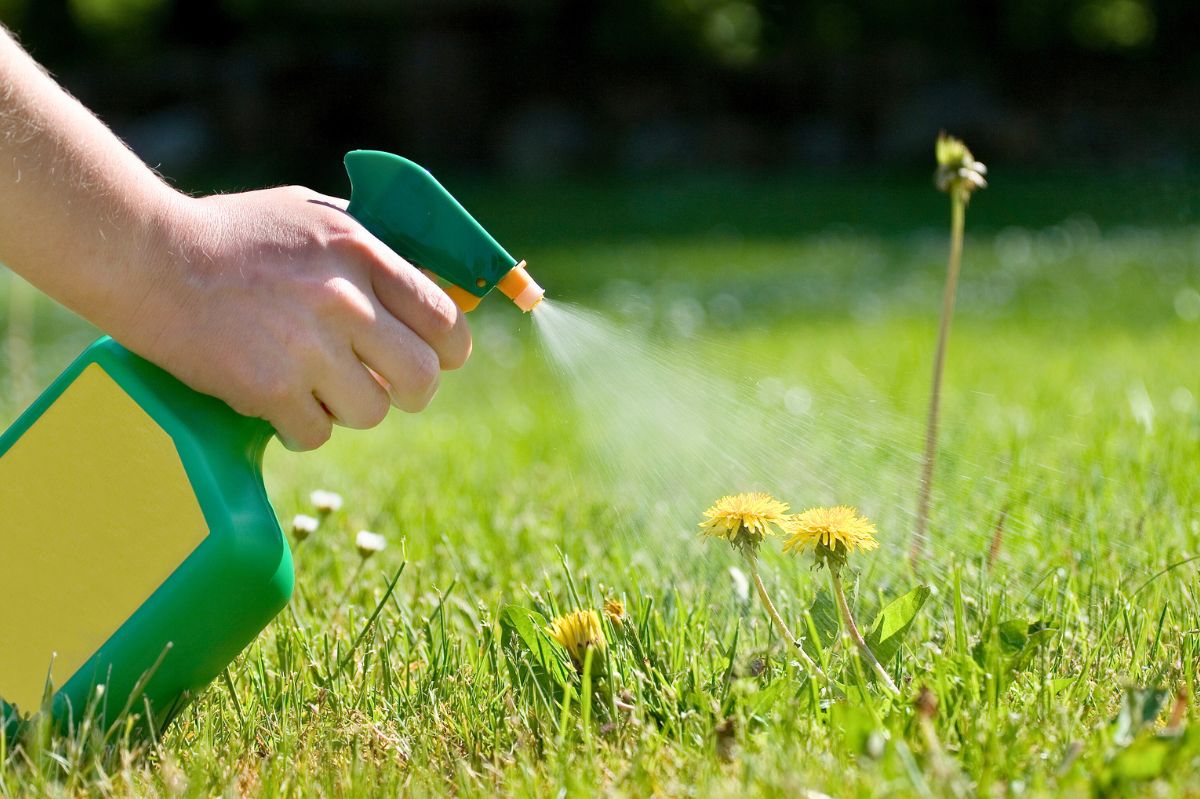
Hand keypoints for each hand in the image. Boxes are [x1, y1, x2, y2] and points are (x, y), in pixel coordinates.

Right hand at [125, 186, 471, 450]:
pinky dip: (301, 426)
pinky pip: (317, 434)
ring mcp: (308, 347)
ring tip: (316, 385)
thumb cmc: (233, 235)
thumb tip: (431, 287)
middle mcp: (344, 300)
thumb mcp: (314, 217)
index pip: (444, 318)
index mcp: (362, 253)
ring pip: (372, 411)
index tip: (440, 359)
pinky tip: (278, 400)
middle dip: (411, 391)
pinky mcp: (269, 388)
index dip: (450, 350)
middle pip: (422, 377)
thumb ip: (373, 250)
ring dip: (349, 408)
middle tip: (386, 387)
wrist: (148, 257)